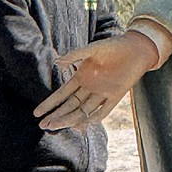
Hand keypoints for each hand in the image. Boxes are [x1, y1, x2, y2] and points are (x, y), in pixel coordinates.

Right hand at [35, 32, 158, 130]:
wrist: (135, 48)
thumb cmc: (112, 46)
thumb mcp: (92, 49)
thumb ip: (75, 55)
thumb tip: (57, 62)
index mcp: (81, 77)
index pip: (62, 95)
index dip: (50, 104)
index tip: (37, 113)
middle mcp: (90, 88)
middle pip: (70, 106)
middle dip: (56, 116)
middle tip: (43, 125)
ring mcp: (102, 93)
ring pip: (83, 110)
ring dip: (70, 119)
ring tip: (57, 125)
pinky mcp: (116, 95)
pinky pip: (105, 109)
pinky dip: (96, 116)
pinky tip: (85, 123)